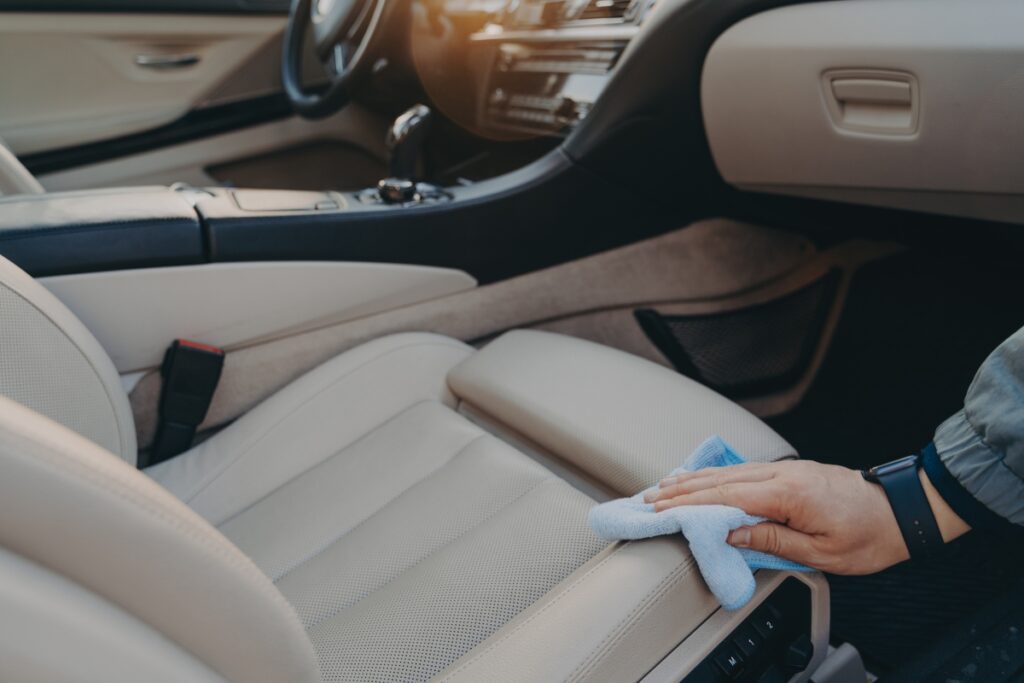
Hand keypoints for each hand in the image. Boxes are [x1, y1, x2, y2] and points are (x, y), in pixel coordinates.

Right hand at [643, 460, 965, 574]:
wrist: (901, 510)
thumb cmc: (868, 537)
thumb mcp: (820, 552)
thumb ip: (772, 539)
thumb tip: (731, 533)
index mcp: (787, 494)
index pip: (725, 498)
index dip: (688, 504)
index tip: (660, 510)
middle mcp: (782, 474)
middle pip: (720, 480)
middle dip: (680, 489)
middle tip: (648, 497)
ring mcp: (786, 469)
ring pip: (729, 472)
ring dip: (693, 479)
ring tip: (664, 486)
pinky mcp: (790, 471)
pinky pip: (743, 470)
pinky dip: (716, 475)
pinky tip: (702, 478)